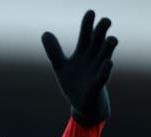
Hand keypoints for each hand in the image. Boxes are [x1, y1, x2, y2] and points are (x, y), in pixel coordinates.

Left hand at [42, 10, 117, 125]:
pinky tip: (107, 62)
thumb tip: (45, 33)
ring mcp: (96, 71)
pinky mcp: (97, 85)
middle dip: (102, 32)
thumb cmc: (74, 82)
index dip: (88, 24)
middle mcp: (93, 59)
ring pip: (105, 56)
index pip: (86, 35)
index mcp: (84, 53)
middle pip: (99, 42)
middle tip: (105, 20)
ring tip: (111, 39)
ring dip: (108, 48)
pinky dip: (105, 70)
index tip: (90, 12)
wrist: (81, 104)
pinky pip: (103, 76)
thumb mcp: (60, 66)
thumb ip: (54, 51)